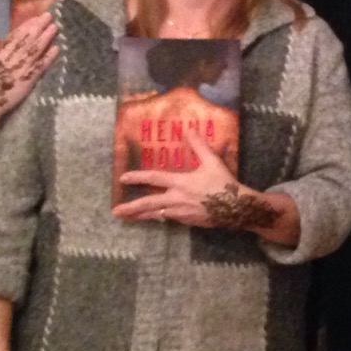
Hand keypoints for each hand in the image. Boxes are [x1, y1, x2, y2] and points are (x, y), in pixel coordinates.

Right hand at [0, 17, 58, 113]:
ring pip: (35, 50)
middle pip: (28, 40)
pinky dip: (48, 57)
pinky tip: (57, 48)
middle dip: (38, 27)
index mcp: (1, 54)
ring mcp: (21, 69)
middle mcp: (12, 58)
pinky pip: (40, 66)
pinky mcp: (28, 80)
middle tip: (49, 16)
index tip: (35, 17)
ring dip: (46, 38)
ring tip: (54, 27)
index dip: (26, 26)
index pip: (15, 36)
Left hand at [115, 146, 267, 232]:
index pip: (154, 178)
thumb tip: (189, 130)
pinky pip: (167, 218)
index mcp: (180, 183)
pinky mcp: (186, 221)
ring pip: (155, 214)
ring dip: (140, 215)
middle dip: (131, 207)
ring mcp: (180, 212)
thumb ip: (199, 146)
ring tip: (127, 218)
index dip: (137, 177)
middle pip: (148, 203)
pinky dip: (157, 217)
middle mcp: (176, 199)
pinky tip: (153, 217)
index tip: (122, 178)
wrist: (235, 208)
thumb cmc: (222, 184)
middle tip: (115, 211)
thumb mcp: (212, 162)